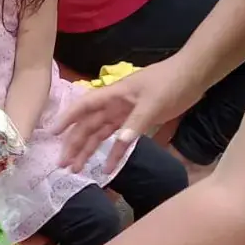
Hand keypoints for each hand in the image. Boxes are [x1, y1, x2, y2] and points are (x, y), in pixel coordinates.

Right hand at [52, 57, 202, 173]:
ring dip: (88, 150)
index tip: (52, 133)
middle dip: (74, 144)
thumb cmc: (170, 82)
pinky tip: (108, 168)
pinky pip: (119, 140)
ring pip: (99, 134)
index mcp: (113, 95)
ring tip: (76, 169)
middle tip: (63, 164)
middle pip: (88, 125)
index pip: (83, 107)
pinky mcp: (135, 121)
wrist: (193, 76)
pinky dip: (113, 153)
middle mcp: (114, 105)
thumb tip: (118, 143)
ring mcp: (123, 114)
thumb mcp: (153, 102)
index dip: (66, 119)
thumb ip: (136, 123)